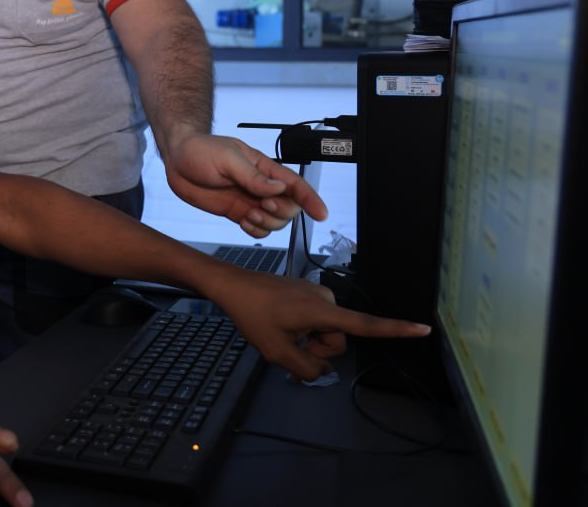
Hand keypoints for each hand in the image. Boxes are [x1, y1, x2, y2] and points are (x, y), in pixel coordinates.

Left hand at [163, 133, 327, 237]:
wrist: (177, 160)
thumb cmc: (200, 150)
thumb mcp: (227, 158)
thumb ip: (252, 176)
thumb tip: (278, 188)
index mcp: (264, 168)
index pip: (295, 184)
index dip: (311, 199)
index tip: (321, 214)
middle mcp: (260, 186)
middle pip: (289, 207)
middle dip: (281, 213)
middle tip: (261, 206)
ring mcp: (249, 200)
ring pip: (275, 221)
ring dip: (268, 224)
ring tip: (250, 216)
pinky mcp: (237, 212)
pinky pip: (257, 229)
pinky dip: (256, 232)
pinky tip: (244, 223)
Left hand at [216, 270, 430, 381]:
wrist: (233, 286)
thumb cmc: (253, 316)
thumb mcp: (276, 352)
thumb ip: (306, 369)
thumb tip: (322, 372)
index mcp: (323, 311)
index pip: (366, 325)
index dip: (396, 330)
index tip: (423, 329)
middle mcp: (327, 299)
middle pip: (336, 340)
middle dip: (316, 349)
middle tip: (286, 343)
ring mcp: (317, 294)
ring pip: (324, 332)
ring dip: (307, 339)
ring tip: (280, 331)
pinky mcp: (308, 292)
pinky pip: (315, 320)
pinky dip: (302, 328)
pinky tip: (280, 324)